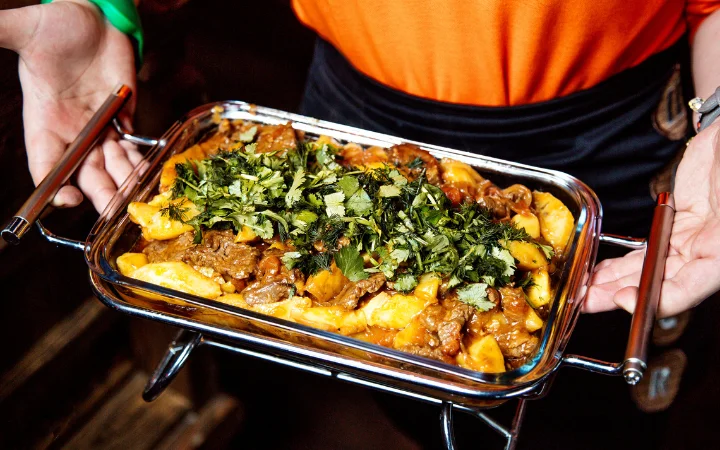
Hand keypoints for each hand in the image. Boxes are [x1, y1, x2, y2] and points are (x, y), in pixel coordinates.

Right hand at [0, 0, 139, 211]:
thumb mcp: (28, 28)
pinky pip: (132, 150)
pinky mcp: (123, 119)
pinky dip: (140, 164)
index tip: (68, 199)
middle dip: (99, 194)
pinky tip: (150, 177)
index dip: (54, 185)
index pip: (46, 164)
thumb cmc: (57, 24)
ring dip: (124, 185)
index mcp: (43, 121)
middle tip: (114, 212)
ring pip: (112, 167)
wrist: (94, 17)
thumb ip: (4, 30)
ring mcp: (99, 128)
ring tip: (136, 200)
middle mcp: (72, 131)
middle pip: (84, 174)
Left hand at [585, 122, 719, 316]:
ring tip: (583, 292)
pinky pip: (645, 251)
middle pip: (658, 286)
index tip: (622, 299)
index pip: (686, 292)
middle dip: (618, 295)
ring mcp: (689, 241)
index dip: (653, 301)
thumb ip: (705, 256)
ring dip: (613, 282)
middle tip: (585, 302)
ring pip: (646, 270)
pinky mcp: (673, 225)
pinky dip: (621, 263)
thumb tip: (663, 283)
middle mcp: (707, 256)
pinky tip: (598, 272)